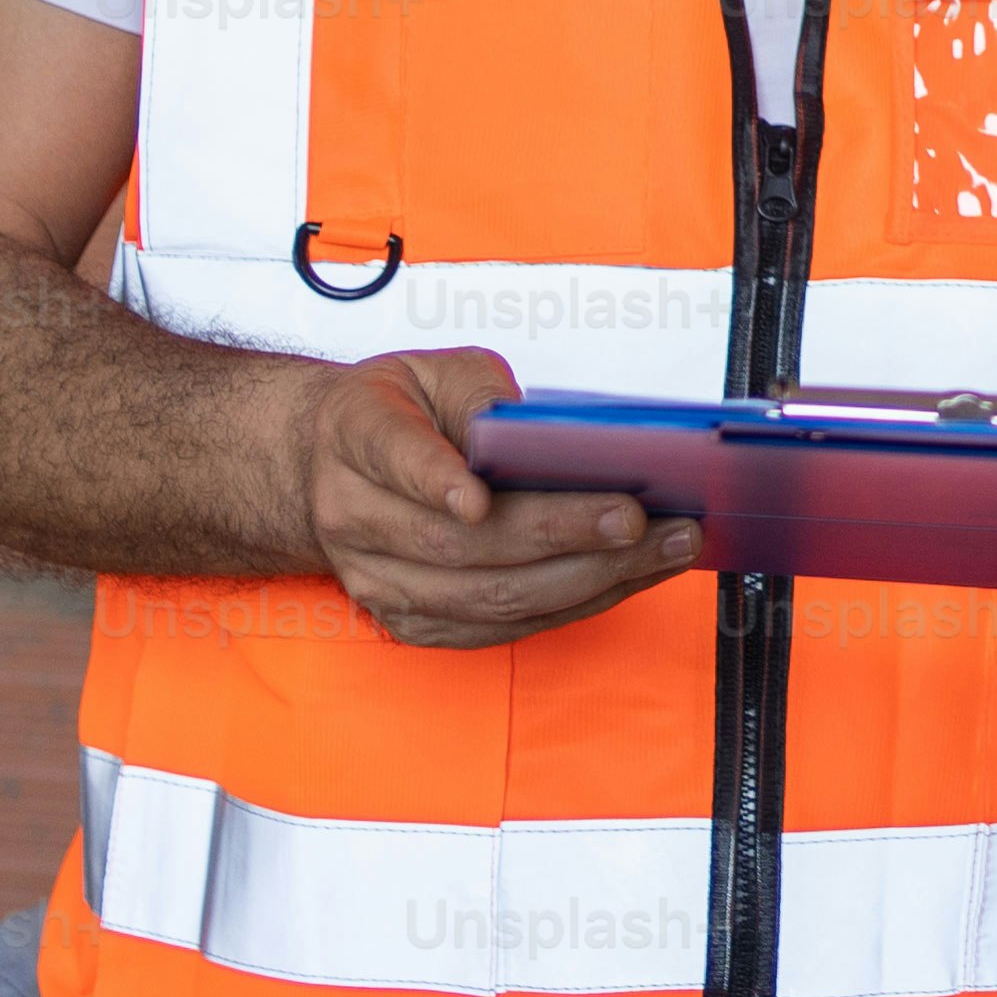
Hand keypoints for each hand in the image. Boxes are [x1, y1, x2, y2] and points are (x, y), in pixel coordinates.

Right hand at [285, 348, 697, 647]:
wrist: (333, 466)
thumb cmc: (402, 410)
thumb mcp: (434, 369)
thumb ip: (479, 394)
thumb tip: (541, 439)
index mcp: (356, 436)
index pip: (395, 458)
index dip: (435, 480)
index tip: (478, 498)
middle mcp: (355, 516)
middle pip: (460, 544)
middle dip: (561, 533)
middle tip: (640, 518)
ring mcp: (378, 580)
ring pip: (488, 598)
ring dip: (587, 578)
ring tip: (663, 548)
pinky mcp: (412, 622)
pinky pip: (500, 627)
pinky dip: (574, 604)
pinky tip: (630, 576)